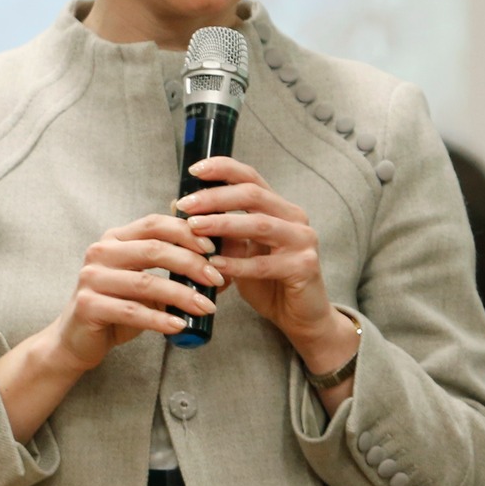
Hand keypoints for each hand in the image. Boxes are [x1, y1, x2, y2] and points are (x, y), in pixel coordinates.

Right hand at [47, 213, 226, 372]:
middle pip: (154, 249)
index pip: (154, 224)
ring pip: (146, 282)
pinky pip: (131, 311)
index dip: (185, 233)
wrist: (77, 339)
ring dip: (182, 295)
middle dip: (191, 263)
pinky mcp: (87, 305)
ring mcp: (91, 277)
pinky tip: (179, 326)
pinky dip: (160, 319)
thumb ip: (176, 270)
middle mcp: (101, 252)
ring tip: (207, 307)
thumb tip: (223, 264)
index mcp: (116, 238)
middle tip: (216, 279)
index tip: (212, 250)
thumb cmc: (118, 308)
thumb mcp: (148, 284)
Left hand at [181, 157, 345, 363]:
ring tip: (194, 227)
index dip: (223, 169)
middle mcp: (294, 217)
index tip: (194, 169)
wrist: (301, 316)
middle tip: (186, 204)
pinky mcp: (305, 267)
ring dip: (223, 223)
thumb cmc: (268, 281)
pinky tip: (214, 265)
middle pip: (253, 195)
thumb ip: (219, 231)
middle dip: (215, 197)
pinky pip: (265, 264)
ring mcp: (303, 241)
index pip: (251, 178)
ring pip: (259, 224)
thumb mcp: (239, 251)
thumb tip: (179, 207)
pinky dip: (237, 264)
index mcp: (279, 207)